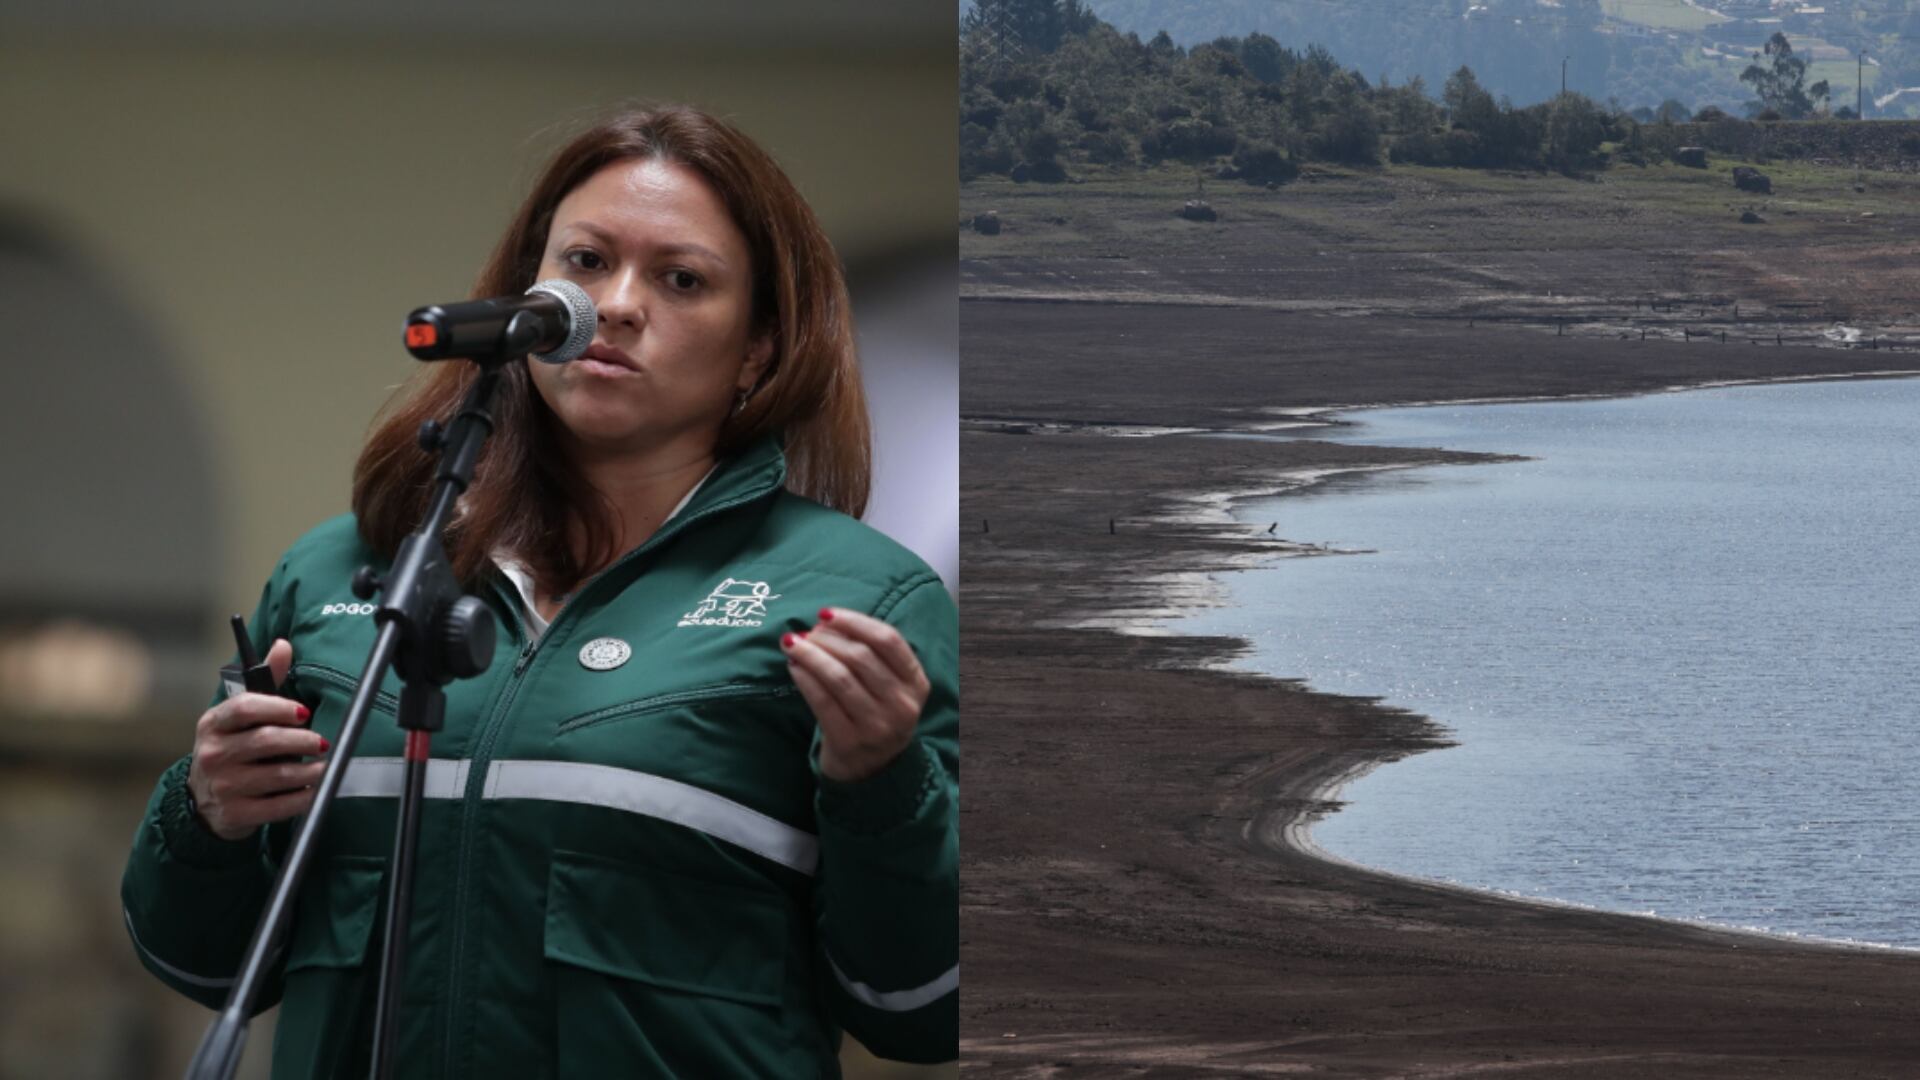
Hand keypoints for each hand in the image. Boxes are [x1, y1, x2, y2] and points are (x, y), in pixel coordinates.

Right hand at [186, 639, 329, 840]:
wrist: (204, 800)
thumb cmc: (232, 747)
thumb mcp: (239, 715)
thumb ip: (265, 680)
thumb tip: (283, 645)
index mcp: (214, 724)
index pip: (244, 709)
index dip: (277, 708)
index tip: (304, 712)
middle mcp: (213, 753)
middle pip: (265, 741)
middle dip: (301, 740)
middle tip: (323, 742)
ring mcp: (223, 786)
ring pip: (276, 775)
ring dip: (309, 771)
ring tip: (326, 766)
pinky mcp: (236, 814)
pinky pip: (278, 807)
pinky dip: (301, 799)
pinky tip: (314, 791)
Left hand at [782, 607, 930, 782]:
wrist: (870, 771)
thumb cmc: (875, 715)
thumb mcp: (891, 688)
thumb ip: (872, 656)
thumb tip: (826, 621)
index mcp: (916, 684)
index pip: (888, 640)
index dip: (854, 621)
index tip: (826, 614)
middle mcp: (902, 705)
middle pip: (861, 656)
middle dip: (827, 638)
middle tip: (805, 633)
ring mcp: (877, 726)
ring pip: (839, 677)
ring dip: (811, 655)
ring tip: (792, 645)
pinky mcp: (849, 742)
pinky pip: (821, 701)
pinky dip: (804, 679)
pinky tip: (794, 667)